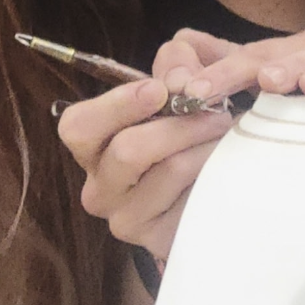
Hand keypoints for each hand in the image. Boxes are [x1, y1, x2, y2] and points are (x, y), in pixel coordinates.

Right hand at [56, 77, 231, 260]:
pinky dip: (215, 172)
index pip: (78, 126)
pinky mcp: (158, 241)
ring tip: (227, 132)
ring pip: (169, 170)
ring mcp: (126, 219)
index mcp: (93, 147)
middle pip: (128, 151)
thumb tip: (180, 73)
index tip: (159, 90)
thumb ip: (176, 64)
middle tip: (216, 109)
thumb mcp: (180, 86)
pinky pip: (192, 199)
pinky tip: (224, 163)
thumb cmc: (187, 127)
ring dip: (206, 144)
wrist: (216, 181)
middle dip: (179, 123)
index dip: (118, 104)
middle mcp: (100, 188)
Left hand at [153, 25, 304, 102]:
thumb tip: (177, 82)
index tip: (176, 92)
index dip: (204, 70)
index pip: (232, 57)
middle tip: (200, 92)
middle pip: (263, 54)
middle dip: (230, 71)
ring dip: (287, 68)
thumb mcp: (277, 104)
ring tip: (266, 82)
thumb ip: (231, 89)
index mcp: (277, 57)